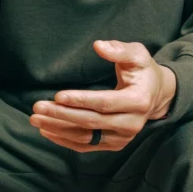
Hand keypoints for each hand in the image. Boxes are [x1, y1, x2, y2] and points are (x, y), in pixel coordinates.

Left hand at [29, 40, 176, 151]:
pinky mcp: (113, 144)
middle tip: (36, 107)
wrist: (156, 95)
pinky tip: (47, 131)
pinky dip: (65, 140)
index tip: (57, 95)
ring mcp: (122, 137)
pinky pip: (87, 146)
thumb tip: (98, 46)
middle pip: (91, 122)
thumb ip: (120, 49)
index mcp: (138, 101)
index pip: (104, 103)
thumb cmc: (142, 71)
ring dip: (58, 129)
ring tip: (36, 119)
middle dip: (61, 115)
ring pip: (86, 137)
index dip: (80, 100)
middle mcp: (131, 124)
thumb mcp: (137, 55)